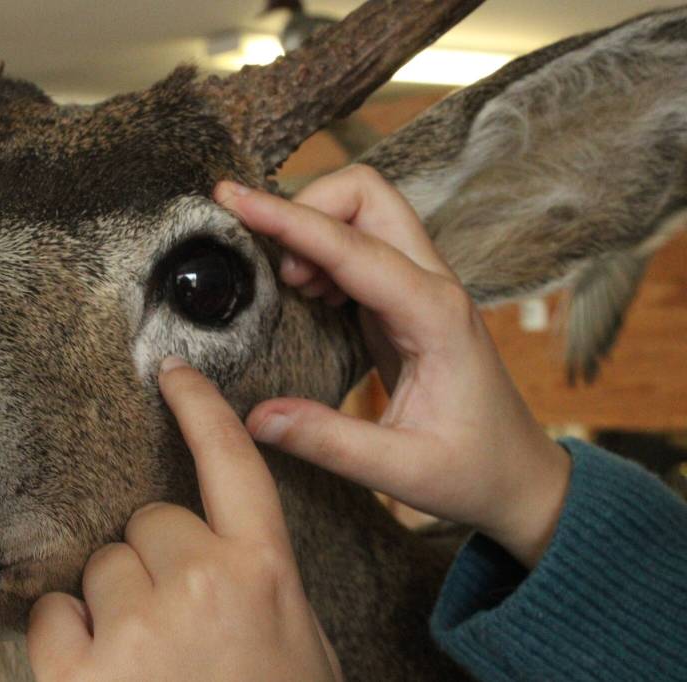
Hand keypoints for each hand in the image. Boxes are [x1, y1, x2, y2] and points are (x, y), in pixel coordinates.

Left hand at [27, 358, 341, 681]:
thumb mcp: (300, 636)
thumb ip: (261, 578)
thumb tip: (221, 548)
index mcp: (263, 571)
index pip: (228, 460)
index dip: (199, 406)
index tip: (171, 370)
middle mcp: (200, 586)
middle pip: (149, 520)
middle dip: (155, 561)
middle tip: (177, 621)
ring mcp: (137, 630)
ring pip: (101, 566)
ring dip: (114, 603)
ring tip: (146, 658)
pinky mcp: (79, 677)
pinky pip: (50, 613)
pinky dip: (67, 638)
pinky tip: (101, 672)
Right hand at [214, 166, 570, 567]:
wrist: (521, 476)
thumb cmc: (474, 472)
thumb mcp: (403, 471)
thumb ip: (328, 442)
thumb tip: (255, 417)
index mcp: (435, 316)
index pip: (352, 246)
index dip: (289, 220)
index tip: (235, 201)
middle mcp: (433, 286)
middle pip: (368, 195)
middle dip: (307, 202)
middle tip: (260, 247)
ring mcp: (422, 287)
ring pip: (364, 211)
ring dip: (314, 225)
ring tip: (283, 281)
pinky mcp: (406, 299)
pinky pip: (360, 246)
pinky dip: (322, 249)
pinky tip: (305, 290)